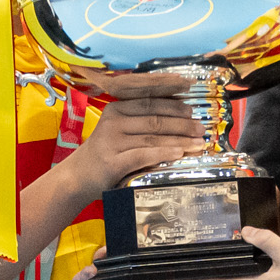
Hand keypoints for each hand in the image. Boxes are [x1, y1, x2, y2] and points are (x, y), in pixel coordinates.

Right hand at [70, 79, 211, 189]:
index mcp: (116, 108)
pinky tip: (180, 153)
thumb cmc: (104, 153)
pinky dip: (164, 153)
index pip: (150, 102)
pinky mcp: (113, 161)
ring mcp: (112, 141)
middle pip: (155, 119)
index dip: (174, 103)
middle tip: (201, 128)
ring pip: (153, 138)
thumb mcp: (117, 130)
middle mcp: (113, 121)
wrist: (78, 177)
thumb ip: (140, 121)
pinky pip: (144, 155)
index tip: (192, 107)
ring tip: (198, 143)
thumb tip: (178, 117)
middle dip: (182, 123)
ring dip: (180, 140)